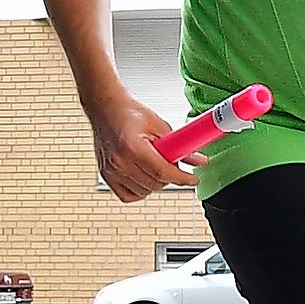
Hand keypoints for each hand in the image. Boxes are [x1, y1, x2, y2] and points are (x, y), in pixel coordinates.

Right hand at [90, 85, 195, 203]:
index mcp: (133, 147)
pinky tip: (144, 178)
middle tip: (173, 163)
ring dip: (156, 183)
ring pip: (144, 191)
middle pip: (155, 184)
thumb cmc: (129, 112)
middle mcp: (120, 161)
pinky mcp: (106, 175)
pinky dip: (140, 191)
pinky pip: (128, 196)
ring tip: (155, 165)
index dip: (182, 178)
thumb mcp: (160, 125)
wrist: (106, 107)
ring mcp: (111, 170)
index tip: (192, 179)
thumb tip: (198, 160)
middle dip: (170, 177)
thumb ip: (180, 146)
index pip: (163, 172)